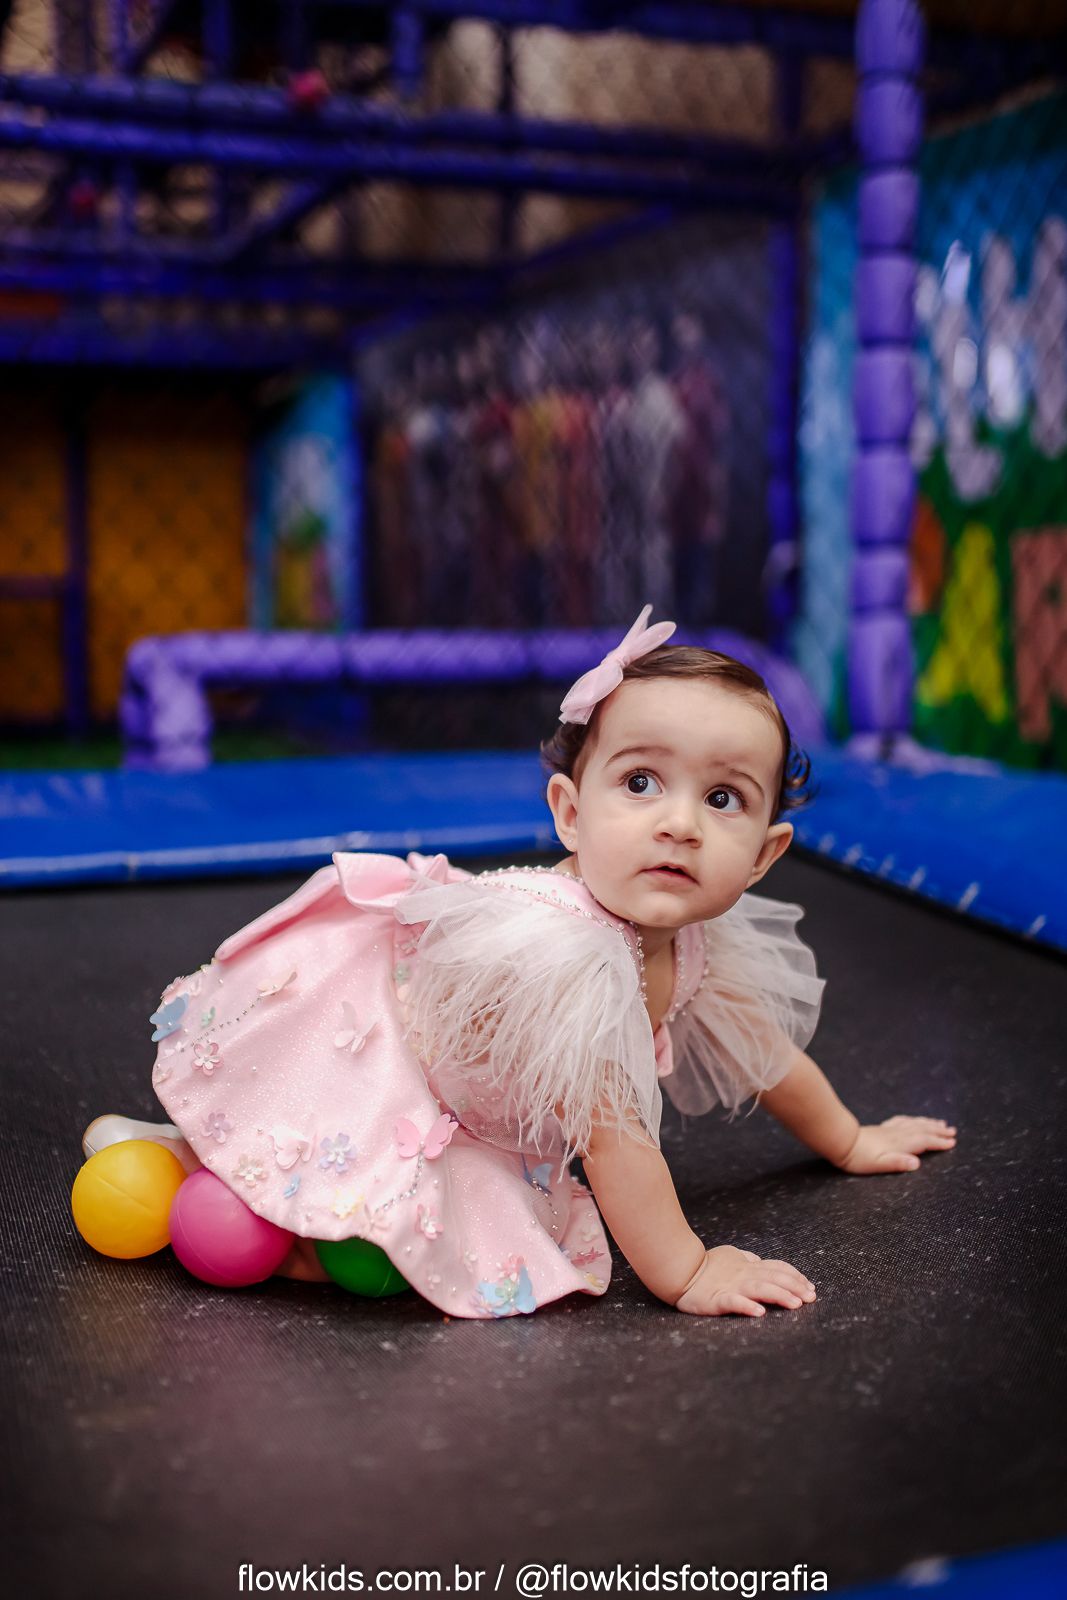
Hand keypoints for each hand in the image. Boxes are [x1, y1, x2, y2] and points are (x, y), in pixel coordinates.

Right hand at [674, 1244, 815, 1317]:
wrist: (679, 1270)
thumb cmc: (706, 1266)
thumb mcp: (731, 1256)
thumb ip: (749, 1261)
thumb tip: (765, 1263)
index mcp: (748, 1265)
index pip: (777, 1268)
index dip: (795, 1276)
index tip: (810, 1287)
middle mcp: (743, 1274)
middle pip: (774, 1277)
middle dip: (795, 1287)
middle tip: (811, 1298)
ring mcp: (731, 1286)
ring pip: (759, 1288)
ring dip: (779, 1295)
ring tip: (795, 1304)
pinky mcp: (716, 1299)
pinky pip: (733, 1302)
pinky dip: (746, 1306)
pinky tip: (759, 1312)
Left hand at [837, 1115, 956, 1173]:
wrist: (840, 1142)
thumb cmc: (858, 1158)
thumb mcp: (878, 1165)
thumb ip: (897, 1163)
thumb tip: (917, 1163)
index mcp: (899, 1144)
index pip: (924, 1141)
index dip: (939, 1142)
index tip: (952, 1142)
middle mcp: (897, 1134)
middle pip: (922, 1130)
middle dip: (938, 1131)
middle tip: (952, 1131)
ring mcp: (889, 1130)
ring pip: (913, 1124)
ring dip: (928, 1123)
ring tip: (940, 1123)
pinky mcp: (881, 1129)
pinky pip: (902, 1121)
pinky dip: (912, 1120)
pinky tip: (913, 1120)